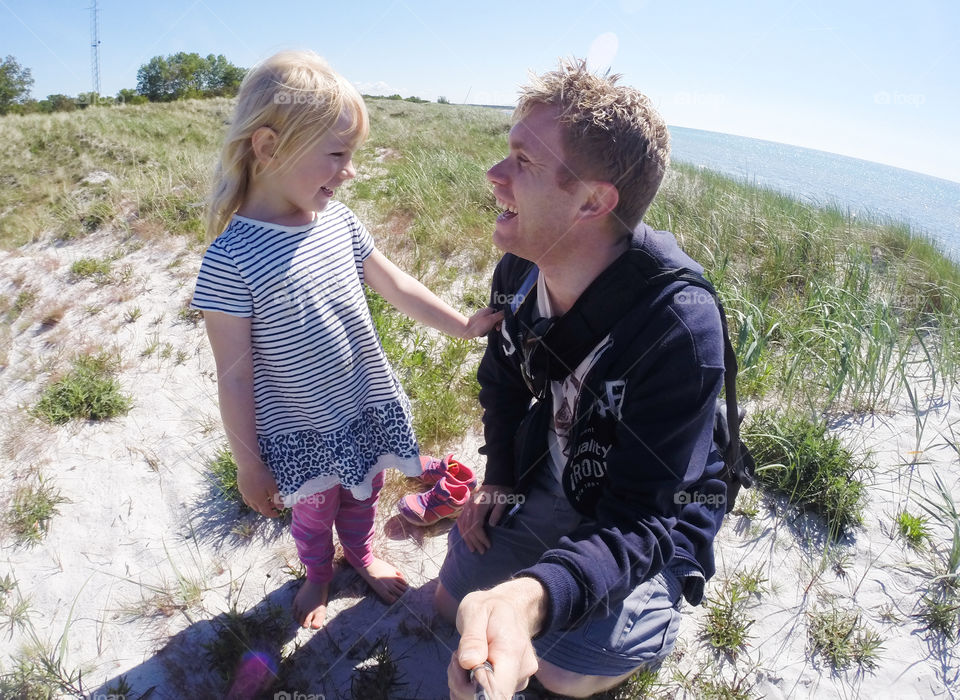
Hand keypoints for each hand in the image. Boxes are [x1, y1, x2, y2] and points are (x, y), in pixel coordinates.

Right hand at [237, 462, 281, 517]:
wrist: (248, 465)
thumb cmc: (263, 476)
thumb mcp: (273, 487)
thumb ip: (276, 498)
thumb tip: (281, 508)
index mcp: (259, 501)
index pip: (266, 512)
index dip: (272, 514)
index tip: (278, 513)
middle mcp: (250, 500)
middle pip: (258, 509)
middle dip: (266, 508)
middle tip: (273, 504)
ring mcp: (244, 494)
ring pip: (251, 504)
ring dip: (258, 504)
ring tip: (264, 500)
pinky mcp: (241, 488)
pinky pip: (246, 497)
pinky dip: (251, 499)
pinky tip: (254, 493)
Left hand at [447, 578, 543, 698]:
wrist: (509, 607)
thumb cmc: (490, 607)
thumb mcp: (475, 610)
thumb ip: (472, 637)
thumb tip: (469, 663)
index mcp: (512, 652)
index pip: (498, 690)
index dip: (475, 690)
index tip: (463, 667)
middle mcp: (520, 671)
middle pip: (487, 697)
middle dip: (462, 683)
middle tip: (456, 655)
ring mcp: (518, 680)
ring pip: (483, 698)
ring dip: (463, 683)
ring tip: (464, 655)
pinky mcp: (511, 684)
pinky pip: (484, 696)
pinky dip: (468, 686)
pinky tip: (469, 666)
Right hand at [458, 485, 511, 553]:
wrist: (495, 480)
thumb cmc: (500, 492)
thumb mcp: (503, 501)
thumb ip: (497, 513)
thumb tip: (492, 525)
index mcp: (479, 506)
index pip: (476, 526)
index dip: (481, 538)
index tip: (488, 545)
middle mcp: (470, 507)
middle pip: (468, 528)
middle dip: (475, 542)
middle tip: (482, 551)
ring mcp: (466, 507)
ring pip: (463, 526)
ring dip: (468, 539)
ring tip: (473, 549)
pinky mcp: (466, 507)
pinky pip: (460, 522)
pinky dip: (462, 531)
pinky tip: (466, 538)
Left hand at [461, 307, 503, 338]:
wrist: (466, 330)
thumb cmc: (479, 325)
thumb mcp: (491, 319)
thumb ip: (499, 315)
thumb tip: (506, 312)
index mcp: (489, 309)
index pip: (500, 312)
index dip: (501, 319)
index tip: (499, 324)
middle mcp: (486, 312)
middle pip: (496, 317)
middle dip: (497, 323)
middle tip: (496, 329)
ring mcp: (482, 317)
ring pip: (492, 322)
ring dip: (492, 327)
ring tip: (489, 330)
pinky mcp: (479, 322)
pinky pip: (487, 325)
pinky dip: (487, 328)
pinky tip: (485, 331)